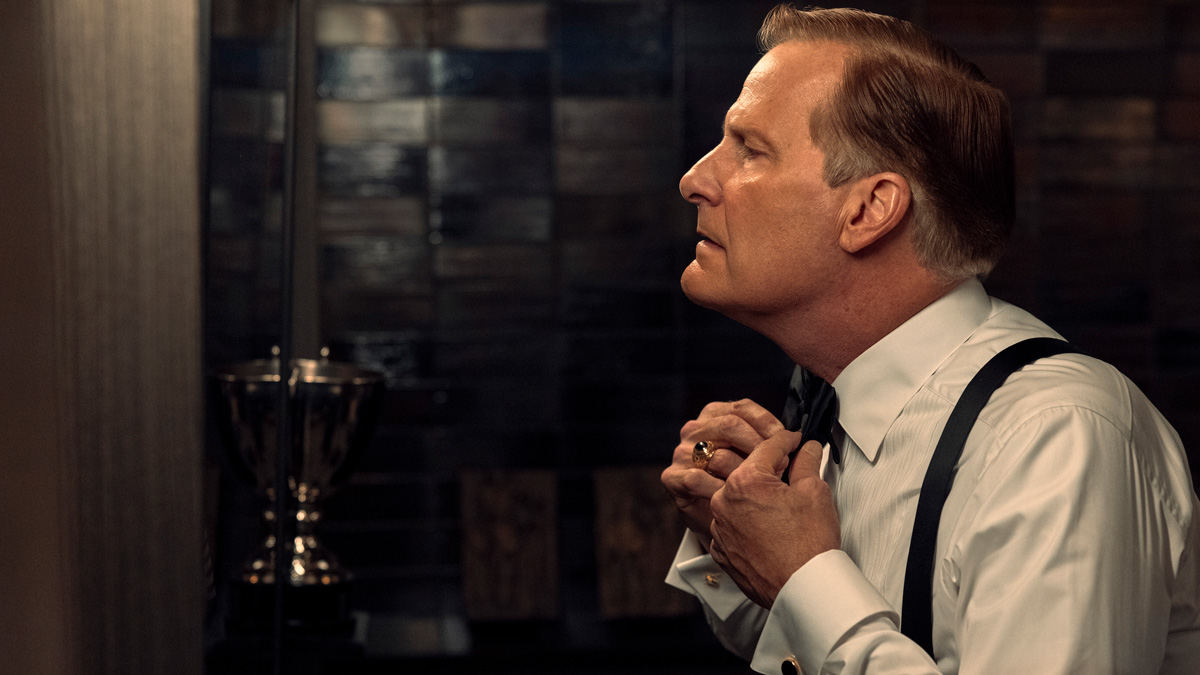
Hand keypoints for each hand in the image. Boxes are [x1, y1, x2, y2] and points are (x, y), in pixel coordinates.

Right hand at [661, 399, 786, 549]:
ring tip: (766, 484)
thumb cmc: (741, 486)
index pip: (742, 408)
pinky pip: (699, 479)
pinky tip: (739, 498)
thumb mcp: (758, 458)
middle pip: (730, 425)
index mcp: (715, 416)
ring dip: (747, 470)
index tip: (789, 439)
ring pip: (717, 453)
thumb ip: (773, 444)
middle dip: (760, 445)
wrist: (720, 523)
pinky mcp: (673, 477)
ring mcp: (682, 453)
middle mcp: (696, 430)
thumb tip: (807, 442)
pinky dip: (722, 489)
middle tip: (782, 464)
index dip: (768, 423)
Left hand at [708, 431, 839, 607]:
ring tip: (778, 502)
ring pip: (735, 498)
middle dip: (768, 468)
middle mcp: (724, 501)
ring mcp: (719, 526)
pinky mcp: (721, 549)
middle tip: (790, 469)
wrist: (803, 588)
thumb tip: (807, 448)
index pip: (767, 446)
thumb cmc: (809, 544)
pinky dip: (745, 521)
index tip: (795, 440)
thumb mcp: (814, 492)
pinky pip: (730, 524)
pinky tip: (766, 526)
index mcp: (745, 480)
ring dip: (753, 495)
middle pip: (746, 471)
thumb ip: (806, 463)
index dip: (786, 440)